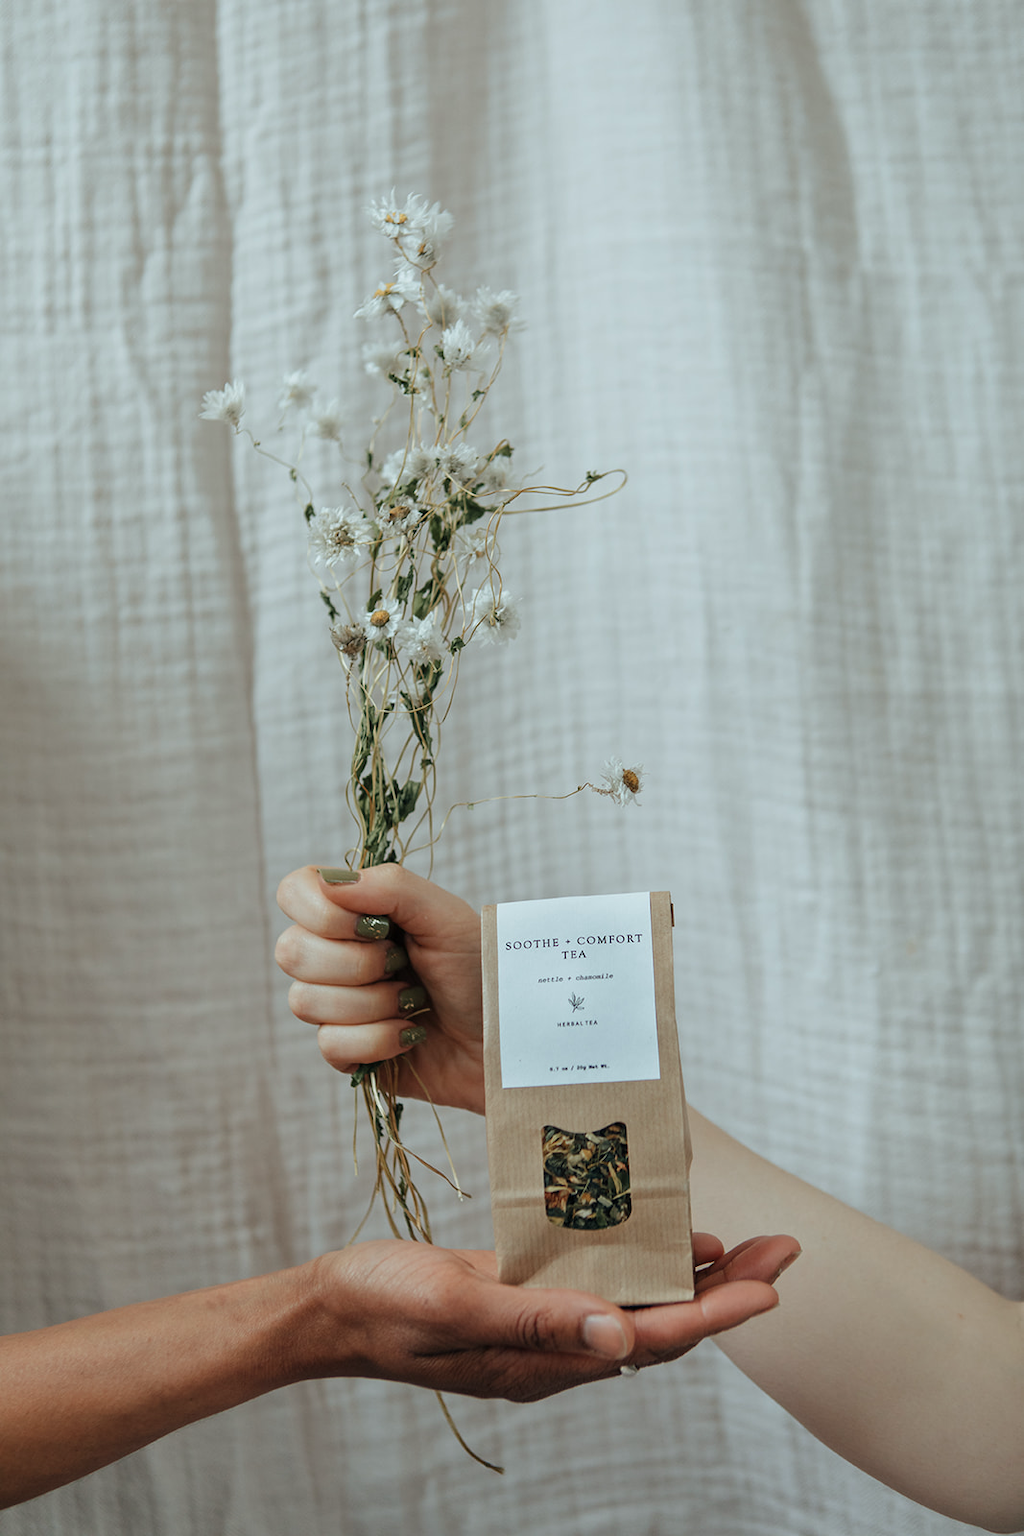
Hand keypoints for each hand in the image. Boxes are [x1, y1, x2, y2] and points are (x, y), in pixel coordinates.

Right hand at [275, 864, 484, 1110]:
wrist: (506, 1037)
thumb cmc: (481, 970)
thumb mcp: (445, 916)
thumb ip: (390, 886)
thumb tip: (329, 883)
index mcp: (356, 912)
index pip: (294, 893)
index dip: (321, 912)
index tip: (373, 925)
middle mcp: (337, 953)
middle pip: (291, 951)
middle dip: (357, 963)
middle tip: (402, 965)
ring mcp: (337, 1005)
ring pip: (305, 1001)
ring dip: (373, 1004)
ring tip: (414, 1002)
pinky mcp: (346, 1051)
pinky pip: (330, 1044)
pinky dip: (378, 1039)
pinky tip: (409, 1035)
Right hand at [302, 1231, 800, 1401]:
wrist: (332, 1307)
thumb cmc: (386, 1308)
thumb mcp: (459, 1308)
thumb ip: (537, 1321)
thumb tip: (622, 1334)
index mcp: (547, 1360)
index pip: (653, 1338)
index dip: (716, 1313)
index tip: (771, 1286)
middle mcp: (557, 1347)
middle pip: (663, 1323)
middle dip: (729, 1291)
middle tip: (785, 1250)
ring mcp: (542, 1323)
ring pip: (639, 1303)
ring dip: (696, 1277)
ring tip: (747, 1245)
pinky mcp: (524, 1295)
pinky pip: (599, 1283)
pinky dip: (641, 1261)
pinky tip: (661, 1236)